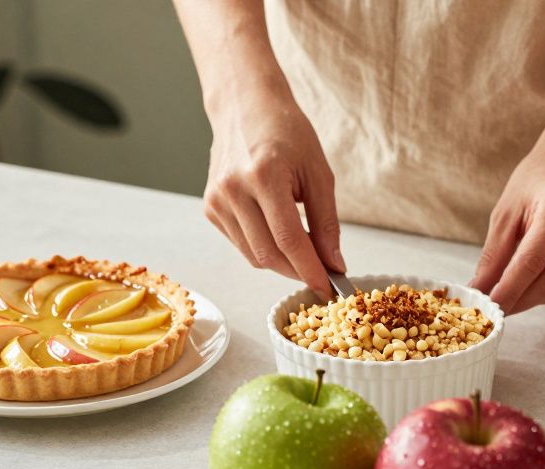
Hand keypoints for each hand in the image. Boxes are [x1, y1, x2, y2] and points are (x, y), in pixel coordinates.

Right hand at [202, 87, 341, 298]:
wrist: (245, 106)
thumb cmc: (287, 133)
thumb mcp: (318, 173)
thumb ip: (326, 222)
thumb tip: (334, 263)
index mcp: (263, 175)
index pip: (289, 240)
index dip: (310, 269)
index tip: (329, 286)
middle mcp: (233, 189)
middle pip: (269, 255)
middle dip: (298, 271)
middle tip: (321, 274)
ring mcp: (217, 200)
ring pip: (253, 256)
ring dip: (282, 263)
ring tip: (303, 251)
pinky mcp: (210, 208)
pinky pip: (241, 244)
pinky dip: (264, 248)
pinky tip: (276, 230)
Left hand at [470, 150, 544, 313]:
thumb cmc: (539, 179)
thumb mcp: (507, 209)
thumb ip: (494, 254)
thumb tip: (480, 290)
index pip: (532, 262)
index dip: (508, 290)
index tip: (488, 307)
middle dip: (519, 301)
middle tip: (495, 310)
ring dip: (532, 299)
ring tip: (509, 295)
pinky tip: (532, 282)